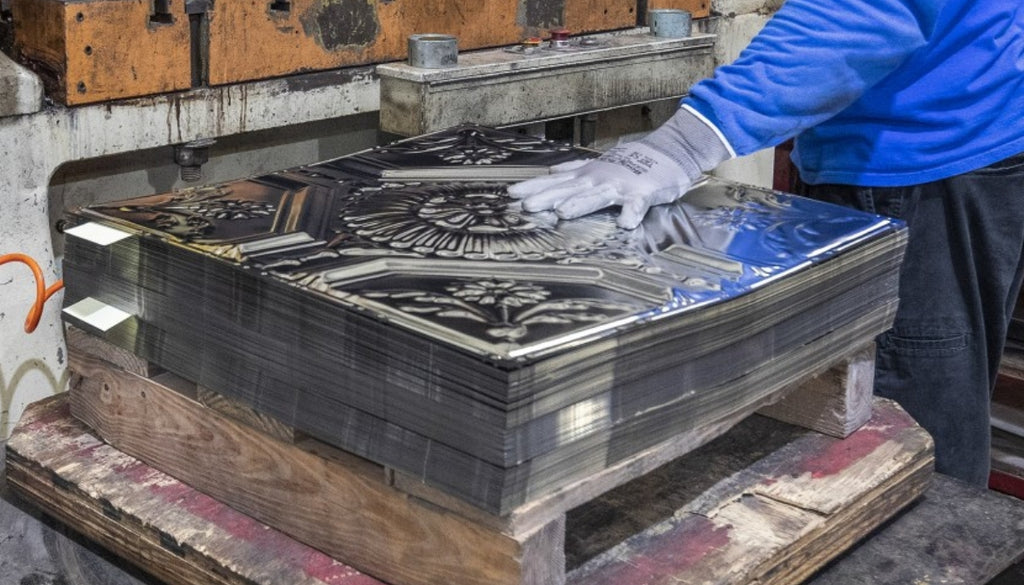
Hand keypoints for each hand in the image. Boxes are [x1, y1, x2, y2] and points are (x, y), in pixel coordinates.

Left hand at [508, 142, 695, 228]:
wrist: (670, 150)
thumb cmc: (633, 161)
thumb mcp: (599, 164)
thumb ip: (574, 171)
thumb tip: (551, 171)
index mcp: (587, 175)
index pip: (555, 182)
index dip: (534, 188)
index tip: (511, 195)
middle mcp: (599, 179)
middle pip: (569, 190)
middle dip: (548, 197)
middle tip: (527, 207)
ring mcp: (620, 185)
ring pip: (597, 196)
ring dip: (580, 204)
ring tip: (563, 214)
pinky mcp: (643, 192)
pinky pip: (637, 205)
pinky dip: (631, 213)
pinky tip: (625, 224)